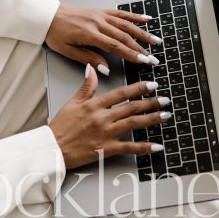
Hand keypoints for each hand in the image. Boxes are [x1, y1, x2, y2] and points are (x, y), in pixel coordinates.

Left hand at [45, 3, 162, 74]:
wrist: (48, 15)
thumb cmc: (56, 34)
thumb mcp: (68, 51)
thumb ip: (89, 59)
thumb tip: (105, 69)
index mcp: (90, 34)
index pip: (115, 46)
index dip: (132, 55)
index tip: (144, 62)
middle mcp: (98, 22)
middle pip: (125, 36)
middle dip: (141, 48)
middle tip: (154, 58)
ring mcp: (101, 15)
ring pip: (127, 24)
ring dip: (143, 33)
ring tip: (156, 41)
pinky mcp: (102, 11)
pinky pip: (121, 13)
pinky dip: (135, 16)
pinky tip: (147, 19)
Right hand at [48, 65, 171, 168]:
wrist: (52, 148)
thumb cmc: (60, 128)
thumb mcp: (72, 103)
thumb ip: (85, 86)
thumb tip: (92, 68)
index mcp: (95, 105)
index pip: (121, 93)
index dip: (139, 88)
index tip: (152, 85)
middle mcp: (103, 117)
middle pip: (132, 107)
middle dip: (151, 102)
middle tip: (165, 99)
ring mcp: (106, 133)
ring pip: (134, 123)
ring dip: (152, 119)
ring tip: (166, 115)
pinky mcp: (106, 149)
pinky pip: (129, 148)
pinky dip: (144, 147)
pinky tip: (156, 146)